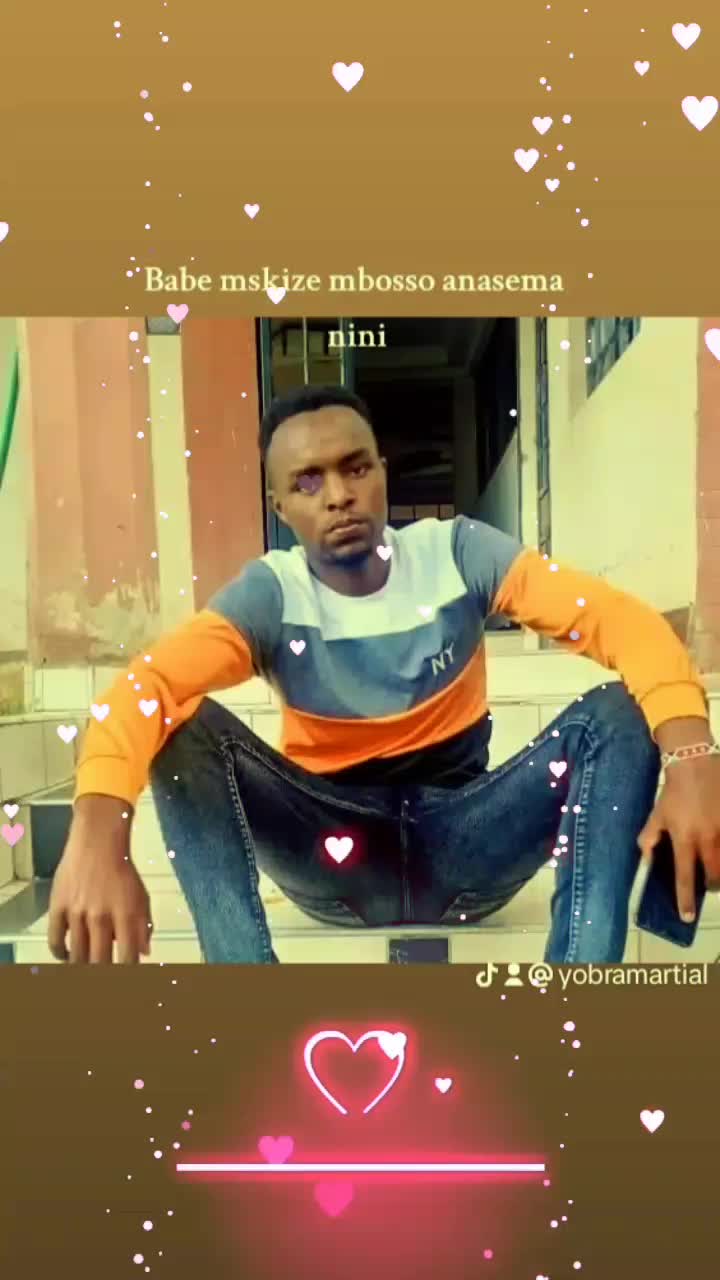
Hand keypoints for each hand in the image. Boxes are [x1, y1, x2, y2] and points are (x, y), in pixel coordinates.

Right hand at [48, 822, 152, 963]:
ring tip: (87, 966)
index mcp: (126, 915)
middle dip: (103, 974)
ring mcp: (77, 912)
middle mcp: (101, 916)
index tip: (126, 979)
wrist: (97, 841)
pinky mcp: (57, 906)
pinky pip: (55, 940)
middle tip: (103, 974)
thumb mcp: (142, 897)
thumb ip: (144, 926)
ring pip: (77, 956)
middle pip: (99, 962)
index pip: (127, 958)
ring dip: (82, 966)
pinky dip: (60, 953)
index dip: (127, 974)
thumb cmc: (122, 869)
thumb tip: (144, 953)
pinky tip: (67, 955)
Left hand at [638, 755, 719, 920]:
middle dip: (711, 887)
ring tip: (716, 872)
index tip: (687, 917)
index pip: (684, 877)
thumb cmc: (674, 791)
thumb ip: (649, 838)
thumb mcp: (656, 814)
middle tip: (708, 887)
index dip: (685, 900)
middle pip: (714, 876)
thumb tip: (646, 860)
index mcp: (684, 839)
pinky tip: (719, 848)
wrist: (695, 763)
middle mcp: (707, 838)